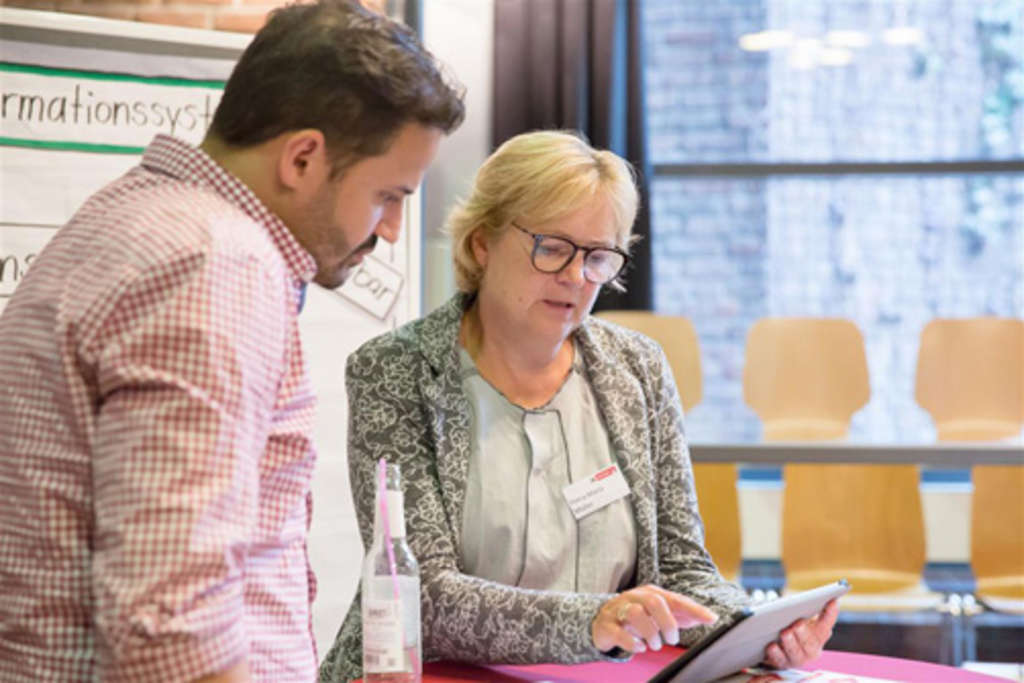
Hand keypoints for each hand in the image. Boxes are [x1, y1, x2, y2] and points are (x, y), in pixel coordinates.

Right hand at [592, 584, 717, 653]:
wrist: (602, 622)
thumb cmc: (636, 617)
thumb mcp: (660, 614)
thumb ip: (683, 615)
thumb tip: (708, 617)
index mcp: (651, 593)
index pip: (676, 599)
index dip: (694, 609)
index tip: (711, 618)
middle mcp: (635, 597)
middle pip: (655, 601)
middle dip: (668, 623)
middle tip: (672, 640)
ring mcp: (619, 610)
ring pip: (636, 613)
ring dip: (650, 633)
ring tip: (655, 645)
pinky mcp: (606, 625)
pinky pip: (618, 632)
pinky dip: (632, 642)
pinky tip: (640, 647)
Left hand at [762, 598, 839, 669]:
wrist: (779, 645)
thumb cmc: (791, 624)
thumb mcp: (798, 614)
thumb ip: (803, 607)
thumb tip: (803, 597)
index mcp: (820, 635)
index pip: (827, 624)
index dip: (830, 613)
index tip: (832, 601)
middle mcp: (812, 649)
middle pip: (810, 642)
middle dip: (804, 633)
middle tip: (798, 624)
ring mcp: (798, 658)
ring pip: (796, 653)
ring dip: (790, 642)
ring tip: (785, 633)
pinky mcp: (783, 663)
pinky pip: (780, 660)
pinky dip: (776, 653)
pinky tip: (771, 646)